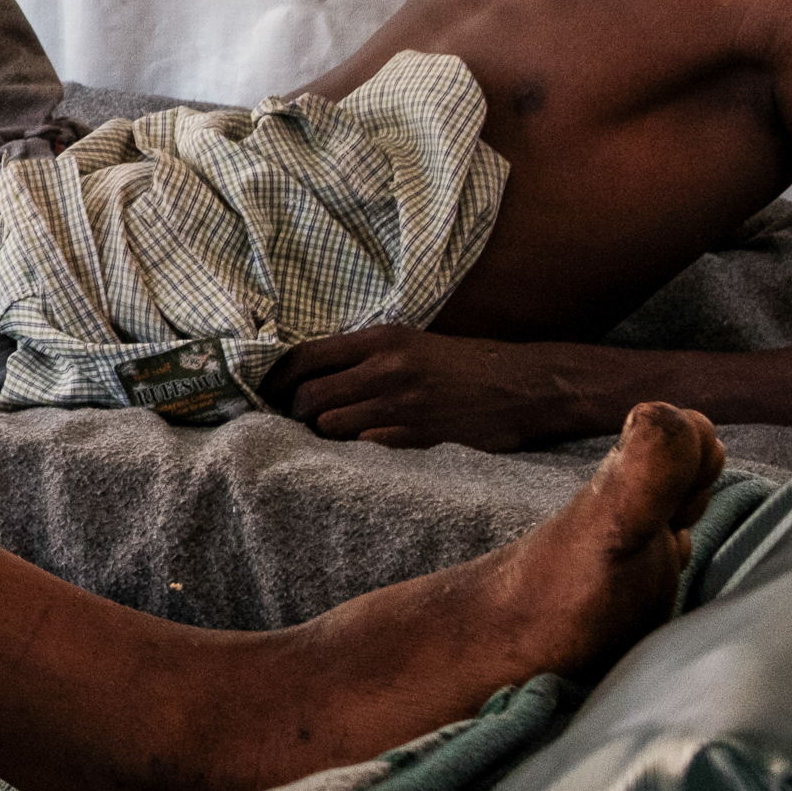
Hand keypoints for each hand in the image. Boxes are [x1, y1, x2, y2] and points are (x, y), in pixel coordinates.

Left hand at [263, 324, 602, 448]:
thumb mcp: (411, 343)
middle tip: (298, 419)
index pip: (303, 357)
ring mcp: (401, 407)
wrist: (524, 386)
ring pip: (330, 426)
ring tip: (330, 435)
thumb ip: (364, 355)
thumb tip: (311, 373)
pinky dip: (354, 450)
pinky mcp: (418, 437)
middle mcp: (385, 370)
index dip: (275, 379)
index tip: (266, 392)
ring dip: (323, 434)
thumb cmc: (463, 364)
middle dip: (295, 412)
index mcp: (381, 340)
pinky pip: (364, 447)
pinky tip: (361, 448)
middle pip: (308, 397)